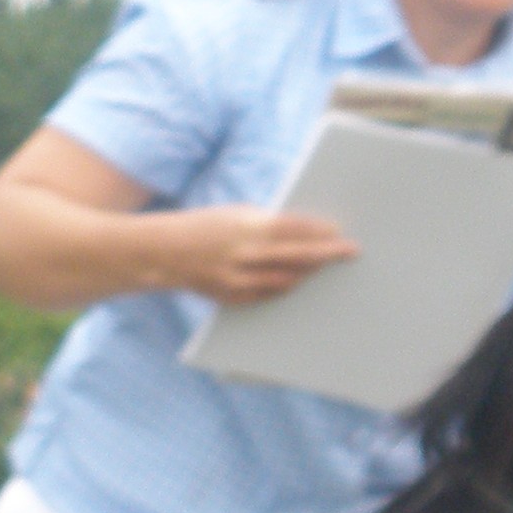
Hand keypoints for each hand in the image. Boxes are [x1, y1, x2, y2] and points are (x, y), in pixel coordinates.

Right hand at [161, 204, 359, 305]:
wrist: (163, 252)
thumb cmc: (205, 227)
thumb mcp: (235, 215)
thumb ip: (267, 223)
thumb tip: (304, 231)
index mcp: (247, 227)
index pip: (294, 229)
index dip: (320, 232)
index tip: (340, 232)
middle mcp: (246, 255)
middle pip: (298, 257)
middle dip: (327, 254)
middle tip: (349, 252)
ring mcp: (240, 280)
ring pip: (287, 280)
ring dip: (309, 274)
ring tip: (325, 267)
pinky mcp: (234, 297)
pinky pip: (269, 295)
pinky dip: (286, 286)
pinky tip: (299, 280)